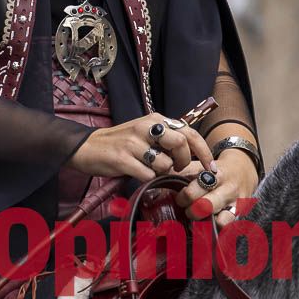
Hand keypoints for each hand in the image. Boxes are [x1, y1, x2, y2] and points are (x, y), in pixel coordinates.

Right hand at [67, 111, 214, 181]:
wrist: (87, 147)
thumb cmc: (120, 144)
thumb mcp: (145, 134)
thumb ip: (167, 140)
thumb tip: (194, 155)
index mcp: (155, 120)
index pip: (188, 132)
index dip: (203, 151)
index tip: (211, 167)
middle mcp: (146, 127)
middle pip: (181, 144)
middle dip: (183, 163)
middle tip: (175, 169)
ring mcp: (133, 143)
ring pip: (164, 164)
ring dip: (160, 172)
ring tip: (147, 168)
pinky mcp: (122, 158)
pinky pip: (147, 175)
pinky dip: (146, 179)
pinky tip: (135, 173)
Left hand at [172, 148, 258, 228]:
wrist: (242, 169)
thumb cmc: (213, 170)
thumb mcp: (199, 166)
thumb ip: (181, 173)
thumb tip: (158, 181)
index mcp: (215, 174)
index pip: (195, 189)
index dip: (184, 197)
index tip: (180, 199)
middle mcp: (228, 189)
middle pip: (206, 206)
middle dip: (192, 211)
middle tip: (187, 210)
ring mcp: (236, 204)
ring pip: (221, 220)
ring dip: (205, 224)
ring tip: (197, 222)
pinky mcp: (241, 216)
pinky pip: (229, 229)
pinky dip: (217, 232)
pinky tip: (208, 231)